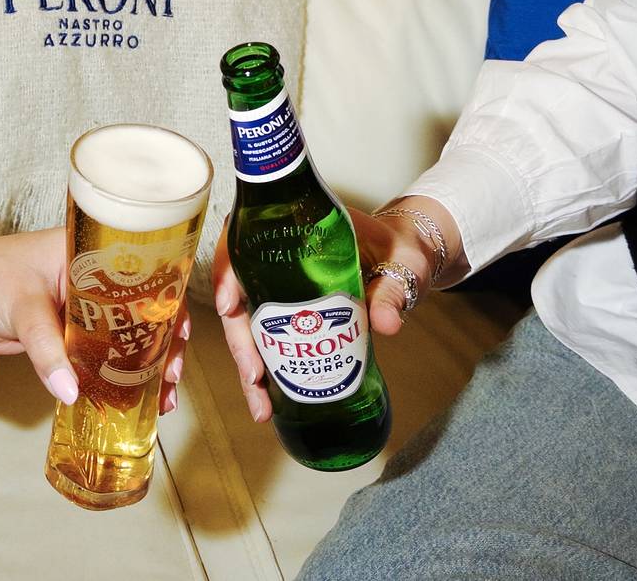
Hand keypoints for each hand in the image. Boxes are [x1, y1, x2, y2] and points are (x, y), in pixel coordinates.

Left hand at [0, 227, 188, 413]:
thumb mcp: (20, 304)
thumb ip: (44, 346)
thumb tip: (71, 390)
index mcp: (91, 255)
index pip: (143, 275)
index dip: (169, 303)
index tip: (181, 334)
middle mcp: (96, 281)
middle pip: (144, 313)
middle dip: (164, 345)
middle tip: (172, 378)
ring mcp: (85, 311)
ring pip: (127, 339)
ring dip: (146, 368)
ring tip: (161, 398)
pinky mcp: (70, 337)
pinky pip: (102, 358)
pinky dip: (117, 378)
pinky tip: (131, 401)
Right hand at [213, 197, 461, 422]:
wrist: (410, 257)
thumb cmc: (400, 247)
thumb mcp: (399, 262)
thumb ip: (391, 289)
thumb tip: (385, 323)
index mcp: (293, 232)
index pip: (241, 242)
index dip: (226, 273)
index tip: (229, 306)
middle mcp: (278, 259)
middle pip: (238, 295)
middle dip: (239, 341)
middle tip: (253, 376)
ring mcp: (282, 289)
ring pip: (247, 324)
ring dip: (247, 364)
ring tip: (261, 404)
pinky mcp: (293, 315)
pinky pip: (266, 339)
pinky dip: (264, 370)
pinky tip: (268, 397)